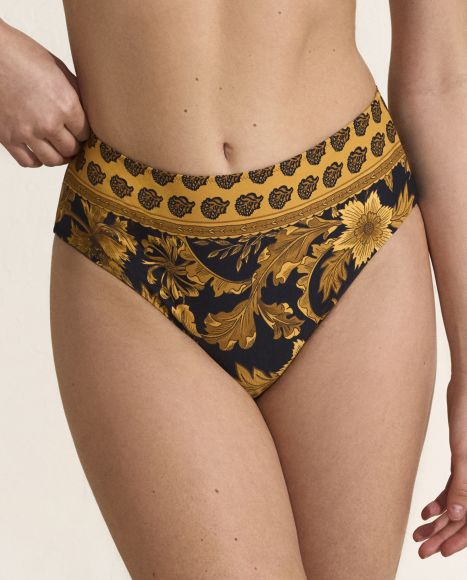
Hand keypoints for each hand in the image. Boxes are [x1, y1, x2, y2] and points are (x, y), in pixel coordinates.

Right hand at [0, 19, 89, 167]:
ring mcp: (27, 132)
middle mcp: (48, 122)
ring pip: (52, 160)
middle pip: (71, 149)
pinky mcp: (7, 137)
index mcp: (66, 104)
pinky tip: (39, 151)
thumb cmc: (22, 54)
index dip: (85, 132)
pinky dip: (36, 160)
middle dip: (74, 145)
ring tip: (59, 149)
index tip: (82, 131)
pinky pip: (28, 161)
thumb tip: (88, 112)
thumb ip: (74, 94)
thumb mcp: (58, 69)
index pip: (85, 133)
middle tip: (72, 141)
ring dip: (58, 156)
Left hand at [413, 375, 466, 557]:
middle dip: (443, 536)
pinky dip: (440, 502)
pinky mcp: (463, 461)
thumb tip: (457, 517)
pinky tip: (425, 512)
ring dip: (438, 522)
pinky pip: (454, 488)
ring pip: (458, 506)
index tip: (439, 553)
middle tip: (421, 550)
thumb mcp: (463, 454)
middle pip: (464, 518)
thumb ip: (463, 486)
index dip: (458, 540)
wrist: (465, 389)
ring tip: (418, 535)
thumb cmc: (466, 418)